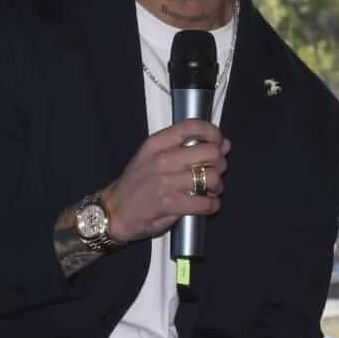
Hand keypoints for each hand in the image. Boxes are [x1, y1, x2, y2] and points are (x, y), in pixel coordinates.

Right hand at [101, 120, 229, 244]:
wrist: (114, 210)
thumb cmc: (136, 183)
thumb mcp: (153, 156)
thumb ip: (186, 148)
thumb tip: (224, 144)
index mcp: (157, 143)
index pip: (192, 127)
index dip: (213, 133)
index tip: (218, 143)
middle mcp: (162, 159)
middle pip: (210, 152)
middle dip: (220, 163)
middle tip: (214, 171)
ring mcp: (165, 182)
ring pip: (211, 177)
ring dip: (217, 186)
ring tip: (210, 190)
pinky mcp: (169, 204)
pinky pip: (204, 202)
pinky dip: (212, 205)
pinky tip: (208, 205)